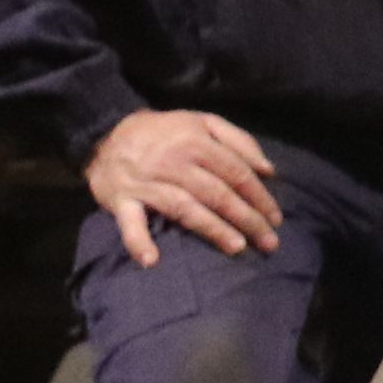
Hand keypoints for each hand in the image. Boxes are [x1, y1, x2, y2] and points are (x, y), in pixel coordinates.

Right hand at [90, 107, 280, 266]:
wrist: (107, 133)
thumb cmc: (165, 132)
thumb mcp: (204, 122)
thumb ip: (239, 141)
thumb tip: (269, 170)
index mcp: (196, 142)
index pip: (236, 173)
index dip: (259, 196)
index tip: (276, 219)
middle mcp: (173, 163)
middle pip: (217, 193)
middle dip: (246, 219)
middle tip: (269, 243)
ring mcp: (146, 183)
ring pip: (184, 208)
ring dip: (211, 228)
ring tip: (237, 247)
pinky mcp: (121, 200)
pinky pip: (129, 223)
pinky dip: (139, 241)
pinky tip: (152, 260)